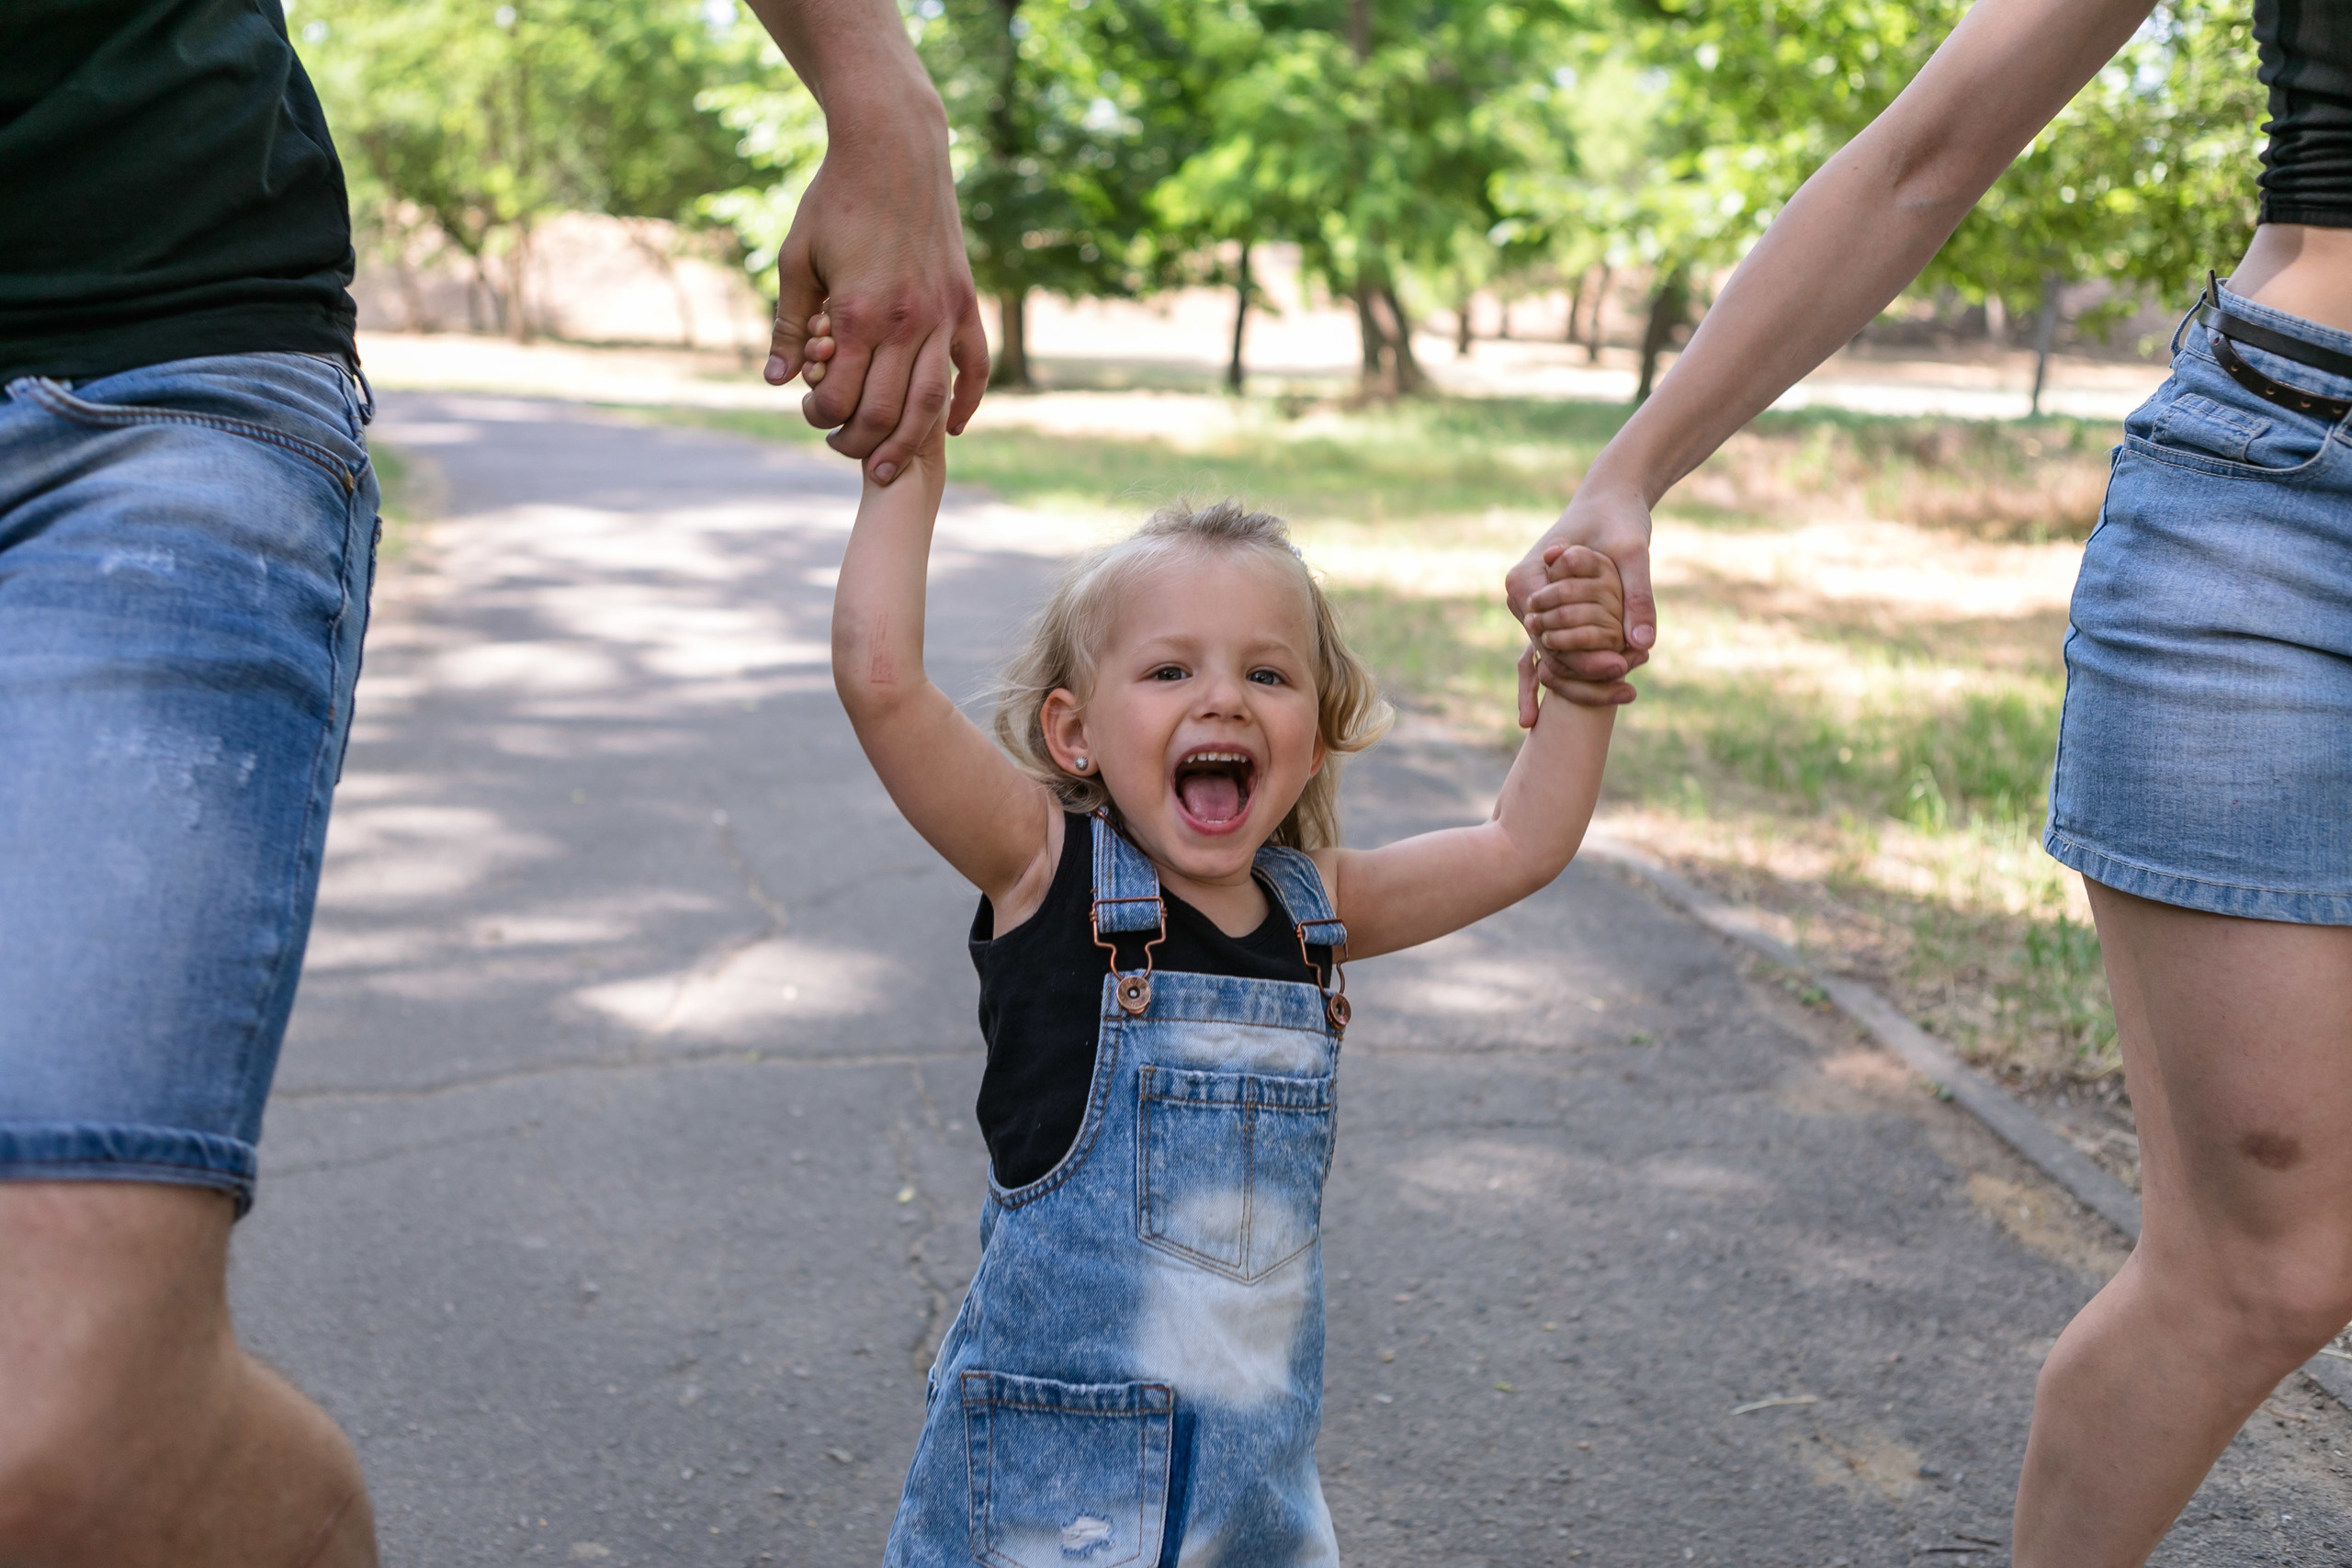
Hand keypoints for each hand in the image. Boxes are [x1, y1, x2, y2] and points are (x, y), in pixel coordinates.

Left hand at [762, 100, 987, 485]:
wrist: (893, 150)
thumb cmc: (836, 200)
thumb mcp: (797, 258)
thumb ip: (790, 324)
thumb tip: (775, 380)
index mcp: (858, 314)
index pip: (840, 398)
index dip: (819, 417)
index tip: (809, 412)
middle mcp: (905, 322)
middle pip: (886, 413)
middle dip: (858, 441)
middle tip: (840, 445)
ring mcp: (942, 315)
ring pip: (931, 403)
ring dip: (908, 444)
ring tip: (888, 466)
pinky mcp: (964, 303)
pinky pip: (973, 368)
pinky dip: (964, 404)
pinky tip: (949, 429)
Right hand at [1507, 478, 1656, 719]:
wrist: (1611, 500)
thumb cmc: (1617, 519)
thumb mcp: (1633, 554)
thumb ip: (1637, 597)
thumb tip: (1644, 644)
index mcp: (1525, 582)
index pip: (1550, 639)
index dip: (1585, 661)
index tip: (1623, 669)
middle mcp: (1521, 601)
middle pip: (1550, 656)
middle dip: (1588, 677)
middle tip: (1630, 690)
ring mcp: (1532, 611)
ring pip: (1555, 660)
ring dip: (1588, 678)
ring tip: (1627, 692)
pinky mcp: (1550, 616)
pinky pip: (1560, 653)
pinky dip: (1584, 670)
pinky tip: (1614, 686)